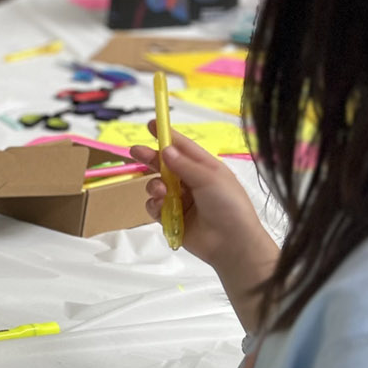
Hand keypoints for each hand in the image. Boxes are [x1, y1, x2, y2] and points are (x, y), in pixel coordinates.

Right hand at [132, 131, 275, 281]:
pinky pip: (154, 207)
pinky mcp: (171, 218)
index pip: (183, 148)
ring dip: (154, 186)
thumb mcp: (210, 179)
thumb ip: (185, 165)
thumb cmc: (229, 206)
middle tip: (134, 152)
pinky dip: (154, 205)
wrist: (232, 243)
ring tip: (161, 192)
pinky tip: (161, 208)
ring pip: (156, 185)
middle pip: (165, 165)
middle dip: (150, 158)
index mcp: (205, 168)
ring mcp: (181, 200)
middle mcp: (191, 182)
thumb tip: (165, 150)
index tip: (151, 124)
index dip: (167, 135)